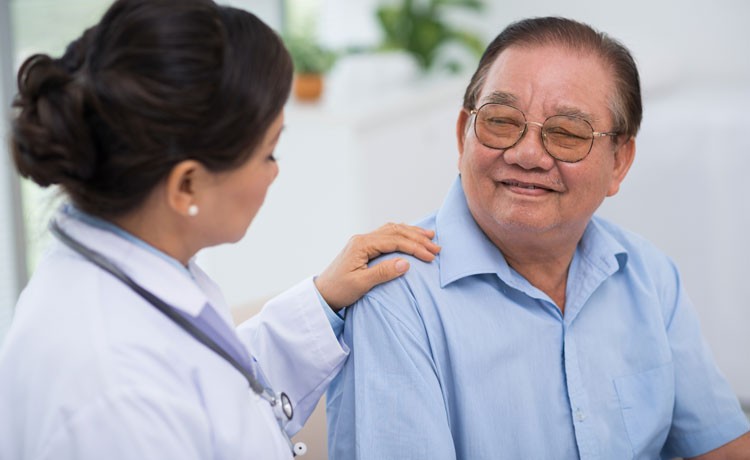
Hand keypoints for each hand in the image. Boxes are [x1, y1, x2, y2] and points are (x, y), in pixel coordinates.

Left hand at [314, 223, 440, 310]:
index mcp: (361, 245)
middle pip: (395, 232)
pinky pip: (386, 235)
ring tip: (429, 237)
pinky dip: (402, 235)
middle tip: (436, 247)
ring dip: (411, 233)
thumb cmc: (339, 291)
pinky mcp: (364, 247)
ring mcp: (363, 241)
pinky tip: (411, 236)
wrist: (322, 294)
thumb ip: (382, 273)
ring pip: (392, 230)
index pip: (394, 241)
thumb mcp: (360, 285)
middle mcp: (362, 239)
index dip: (414, 247)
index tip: (431, 256)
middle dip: (417, 238)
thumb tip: (406, 263)